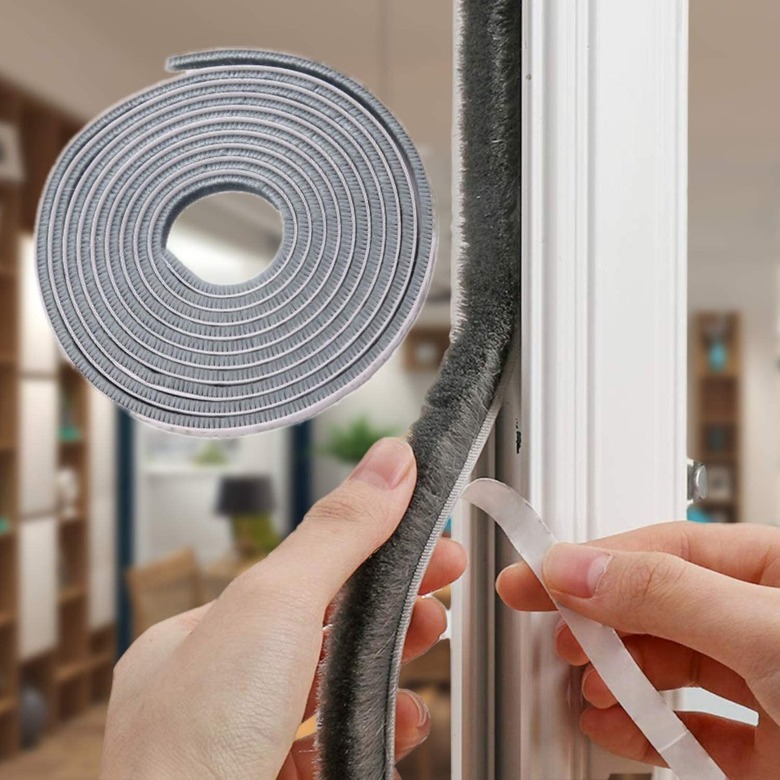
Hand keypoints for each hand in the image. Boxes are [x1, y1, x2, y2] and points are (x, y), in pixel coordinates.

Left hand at [101, 438, 465, 778]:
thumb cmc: (199, 742)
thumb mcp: (274, 603)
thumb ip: (338, 531)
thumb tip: (391, 459)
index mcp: (195, 641)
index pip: (292, 576)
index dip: (364, 548)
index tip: (420, 530)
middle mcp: (214, 695)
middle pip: (320, 630)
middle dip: (390, 599)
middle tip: (443, 576)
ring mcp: (245, 748)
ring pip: (333, 690)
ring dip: (393, 660)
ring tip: (435, 633)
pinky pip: (338, 749)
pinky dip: (379, 728)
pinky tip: (406, 719)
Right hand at [496, 521, 779, 778]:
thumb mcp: (766, 631)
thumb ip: (668, 594)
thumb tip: (578, 569)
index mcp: (775, 571)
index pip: (666, 547)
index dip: (594, 560)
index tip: (536, 575)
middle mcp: (768, 623)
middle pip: (659, 607)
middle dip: (600, 624)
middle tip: (558, 636)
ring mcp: (771, 688)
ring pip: (671, 669)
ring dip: (617, 680)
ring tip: (589, 686)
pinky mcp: (772, 751)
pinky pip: (695, 733)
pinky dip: (647, 732)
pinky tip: (616, 727)